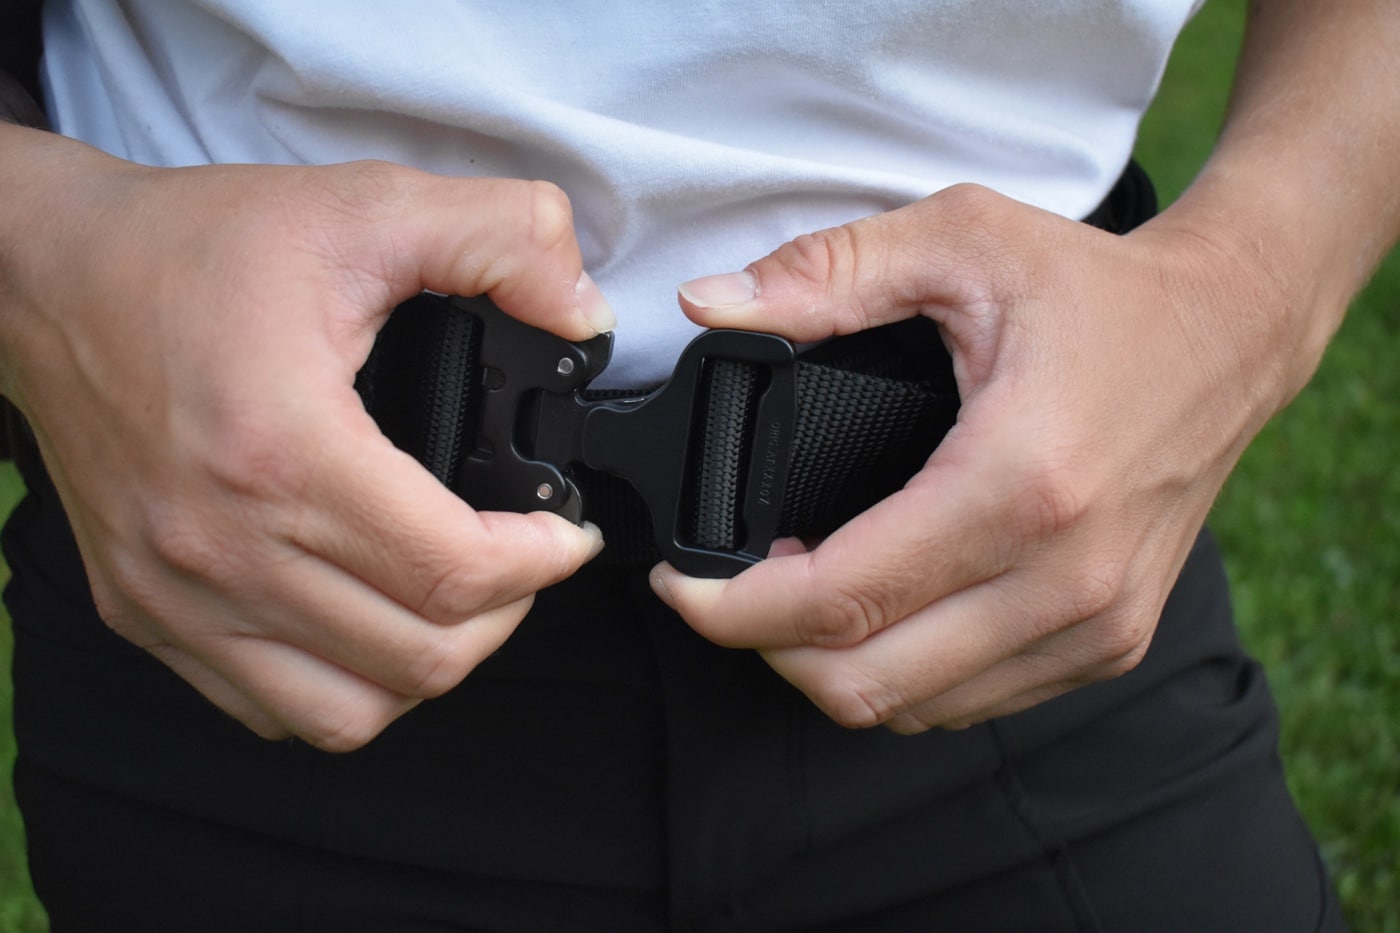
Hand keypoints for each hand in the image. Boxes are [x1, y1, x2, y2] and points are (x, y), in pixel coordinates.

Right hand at [0, 127, 613, 749]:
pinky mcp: (145, 613)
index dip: (543, 563)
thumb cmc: (190, 248)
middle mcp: (222, 547)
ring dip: (430, 666)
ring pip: (350, 712)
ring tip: (456, 598)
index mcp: (282, 452)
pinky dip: (345, 686)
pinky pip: (270, 708)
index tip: (566, 532)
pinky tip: (369, 621)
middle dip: (506, 616)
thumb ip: (499, 238)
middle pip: (418, 660)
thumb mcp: (362, 206)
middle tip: (525, 559)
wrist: (45, 277)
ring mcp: (176, 595)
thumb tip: (583, 308)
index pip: (452, 573)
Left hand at [651, 183, 1295, 731]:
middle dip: (765, 646)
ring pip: (912, 706)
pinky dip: (899, 675)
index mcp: (1020, 483)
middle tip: (725, 589)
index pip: (839, 599)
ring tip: (789, 597)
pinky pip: (970, 702)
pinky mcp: (1108, 642)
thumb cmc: (1101, 291)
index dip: (730, 610)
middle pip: (864, 681)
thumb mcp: (960, 241)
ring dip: (828, 666)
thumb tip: (709, 304)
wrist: (1233, 332)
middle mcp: (1065, 578)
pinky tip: (874, 613)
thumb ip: (825, 273)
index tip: (678, 582)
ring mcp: (1095, 624)